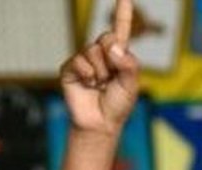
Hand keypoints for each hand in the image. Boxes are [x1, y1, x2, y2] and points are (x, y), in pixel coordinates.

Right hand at [58, 0, 138, 136]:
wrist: (100, 123)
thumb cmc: (118, 104)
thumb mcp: (131, 84)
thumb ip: (128, 64)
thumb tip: (113, 46)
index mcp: (119, 55)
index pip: (120, 30)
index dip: (122, 13)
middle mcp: (101, 54)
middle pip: (105, 38)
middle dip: (111, 58)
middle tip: (111, 78)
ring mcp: (84, 60)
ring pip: (93, 51)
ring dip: (100, 71)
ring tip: (100, 85)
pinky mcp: (70, 68)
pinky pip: (79, 62)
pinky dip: (87, 74)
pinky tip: (88, 85)